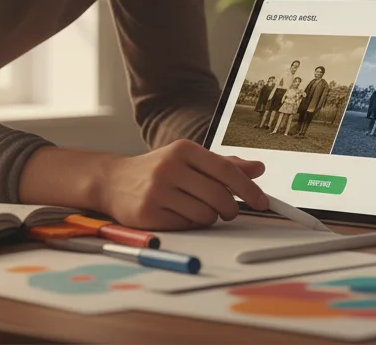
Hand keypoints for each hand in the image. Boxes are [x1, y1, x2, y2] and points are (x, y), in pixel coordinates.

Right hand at [97, 140, 269, 229]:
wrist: (112, 181)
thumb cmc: (157, 170)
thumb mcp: (189, 160)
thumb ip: (224, 164)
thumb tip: (258, 168)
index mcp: (184, 149)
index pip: (226, 170)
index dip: (249, 188)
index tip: (263, 201)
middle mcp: (170, 167)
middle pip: (219, 195)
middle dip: (231, 209)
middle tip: (229, 211)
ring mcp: (157, 190)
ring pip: (205, 214)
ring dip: (209, 217)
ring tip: (198, 209)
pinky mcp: (148, 213)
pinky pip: (186, 225)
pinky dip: (190, 224)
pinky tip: (179, 214)